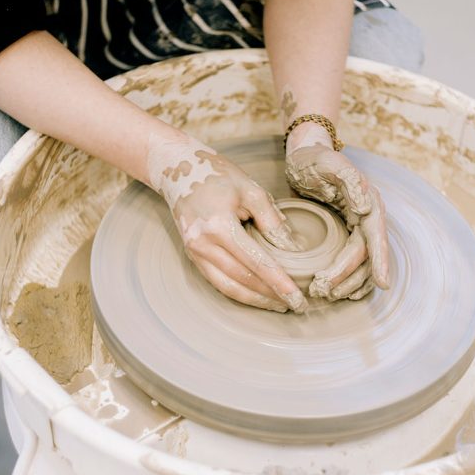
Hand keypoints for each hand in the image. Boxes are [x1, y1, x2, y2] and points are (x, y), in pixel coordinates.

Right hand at [149, 135, 307, 312]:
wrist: (177, 170)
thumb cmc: (216, 175)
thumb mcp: (250, 189)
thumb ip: (271, 219)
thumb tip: (291, 247)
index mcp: (219, 225)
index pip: (255, 261)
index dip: (278, 282)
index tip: (296, 297)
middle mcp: (203, 244)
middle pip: (242, 279)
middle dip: (270, 295)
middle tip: (295, 304)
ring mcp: (194, 252)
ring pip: (227, 287)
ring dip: (254, 299)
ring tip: (278, 304)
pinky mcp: (193, 256)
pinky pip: (217, 281)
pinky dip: (238, 291)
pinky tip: (257, 295)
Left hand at [285, 132, 389, 301]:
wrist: (306, 156)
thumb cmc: (315, 159)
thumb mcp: (328, 162)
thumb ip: (348, 180)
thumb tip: (366, 207)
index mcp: (369, 202)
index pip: (376, 236)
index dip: (380, 260)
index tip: (383, 283)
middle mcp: (368, 217)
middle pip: (365, 255)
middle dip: (348, 276)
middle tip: (324, 290)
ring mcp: (359, 227)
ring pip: (362, 263)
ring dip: (349, 282)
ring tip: (328, 295)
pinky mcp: (347, 233)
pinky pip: (355, 262)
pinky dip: (351, 279)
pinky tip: (342, 293)